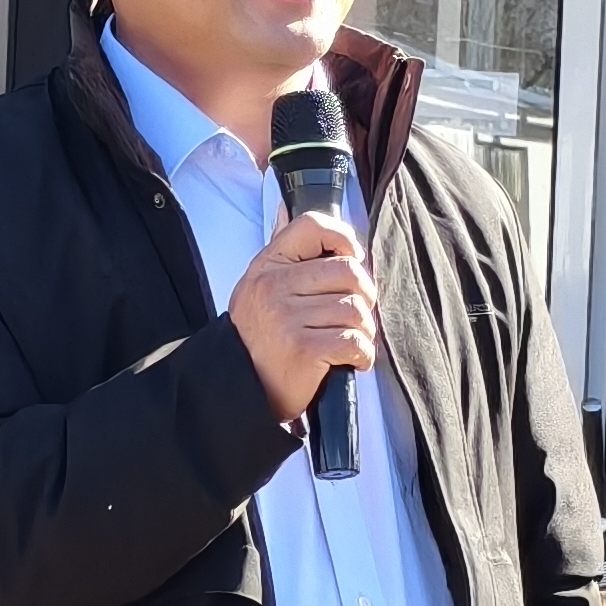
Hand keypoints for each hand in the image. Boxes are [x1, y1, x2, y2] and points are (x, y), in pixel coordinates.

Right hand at [230, 211, 378, 421]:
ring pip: (356, 309)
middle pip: (348, 271)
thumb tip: (300, 216)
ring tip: (352, 340)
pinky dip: (363, 354)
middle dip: (365, 295)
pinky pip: (355, 341)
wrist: (241, 389)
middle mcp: (273, 288)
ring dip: (364, 330)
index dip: (343, 238)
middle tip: (357, 313)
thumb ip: (286, 258)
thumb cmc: (260, 339)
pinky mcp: (303, 349)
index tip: (352, 258)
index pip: (312, 226)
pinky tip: (352, 360)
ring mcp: (287, 318)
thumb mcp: (260, 288)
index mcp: (267, 266)